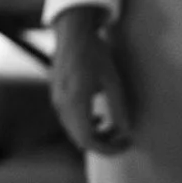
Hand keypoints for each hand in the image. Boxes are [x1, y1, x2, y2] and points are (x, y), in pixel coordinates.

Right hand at [48, 6, 133, 154]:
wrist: (73, 34)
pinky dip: (85, 125)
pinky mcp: (56, 96)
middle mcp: (62, 105)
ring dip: (95, 135)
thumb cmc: (95, 54)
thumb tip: (125, 132)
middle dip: (104, 143)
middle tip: (124, 138)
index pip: (89, 140)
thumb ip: (119, 108)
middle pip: (81, 140)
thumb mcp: (113, 81)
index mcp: (76, 102)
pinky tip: (98, 117)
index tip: (126, 142)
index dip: (108, 148)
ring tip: (114, 127)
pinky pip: (69, 121)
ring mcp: (56, 101)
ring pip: (74, 132)